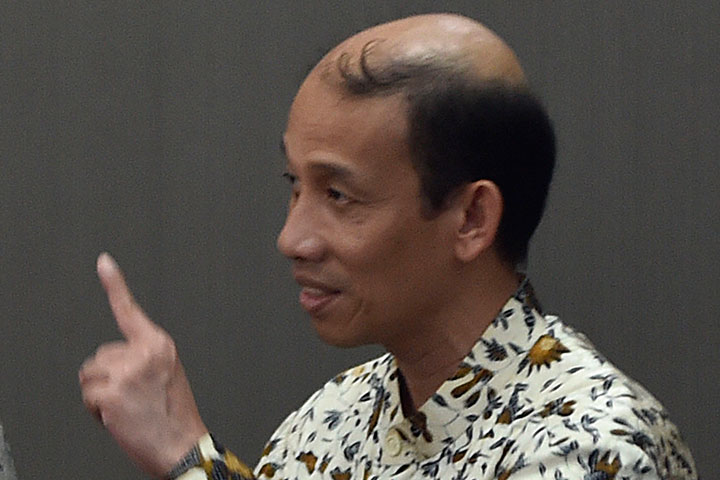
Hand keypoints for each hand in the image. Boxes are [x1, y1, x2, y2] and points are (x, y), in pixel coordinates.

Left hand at [79, 253, 207, 477]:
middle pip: (101, 354)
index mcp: (160, 345)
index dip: (114, 284)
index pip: (130, 311)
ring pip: (90, 375)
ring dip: (101, 394)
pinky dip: (96, 411)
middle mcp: (144, 353)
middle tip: (132, 397)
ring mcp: (126, 372)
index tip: (104, 262)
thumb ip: (143, 358)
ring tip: (127, 407)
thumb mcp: (168, 375)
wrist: (183, 446)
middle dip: (108, 376)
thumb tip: (115, 361)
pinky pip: (88, 396)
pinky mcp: (111, 392)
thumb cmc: (176, 416)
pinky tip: (119, 417)